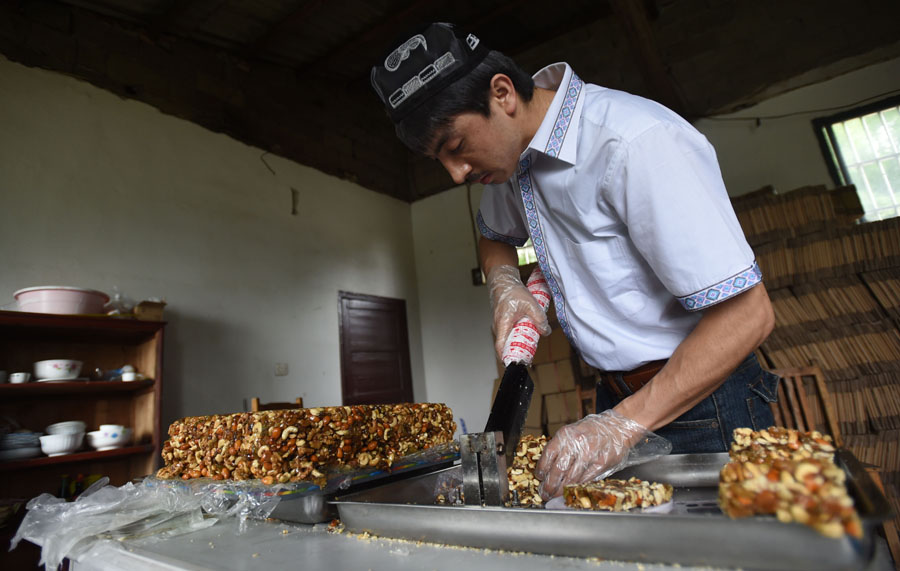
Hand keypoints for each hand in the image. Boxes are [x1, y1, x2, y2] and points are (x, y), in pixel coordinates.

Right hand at [486, 265, 550, 358]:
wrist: (503, 282)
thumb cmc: (512, 292)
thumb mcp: (530, 304)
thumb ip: (539, 318)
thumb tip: (545, 331)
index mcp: (502, 324)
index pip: (500, 347)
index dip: (507, 358)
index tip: (515, 364)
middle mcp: (498, 327)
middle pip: (505, 347)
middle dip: (517, 353)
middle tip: (529, 358)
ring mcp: (499, 326)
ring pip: (507, 340)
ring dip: (518, 344)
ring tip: (530, 346)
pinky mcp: (503, 324)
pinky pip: (508, 334)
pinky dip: (517, 337)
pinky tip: (526, 334)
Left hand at [535, 410, 669, 499]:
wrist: (616, 427)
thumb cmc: (592, 431)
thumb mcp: (572, 432)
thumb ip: (561, 447)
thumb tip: (546, 468)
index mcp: (566, 434)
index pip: (548, 455)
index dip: (542, 469)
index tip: (539, 477)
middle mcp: (576, 443)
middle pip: (558, 469)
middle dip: (549, 485)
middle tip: (544, 493)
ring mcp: (590, 454)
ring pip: (571, 478)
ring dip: (561, 490)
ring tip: (555, 496)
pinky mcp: (602, 463)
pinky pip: (586, 479)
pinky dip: (577, 487)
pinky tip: (571, 491)